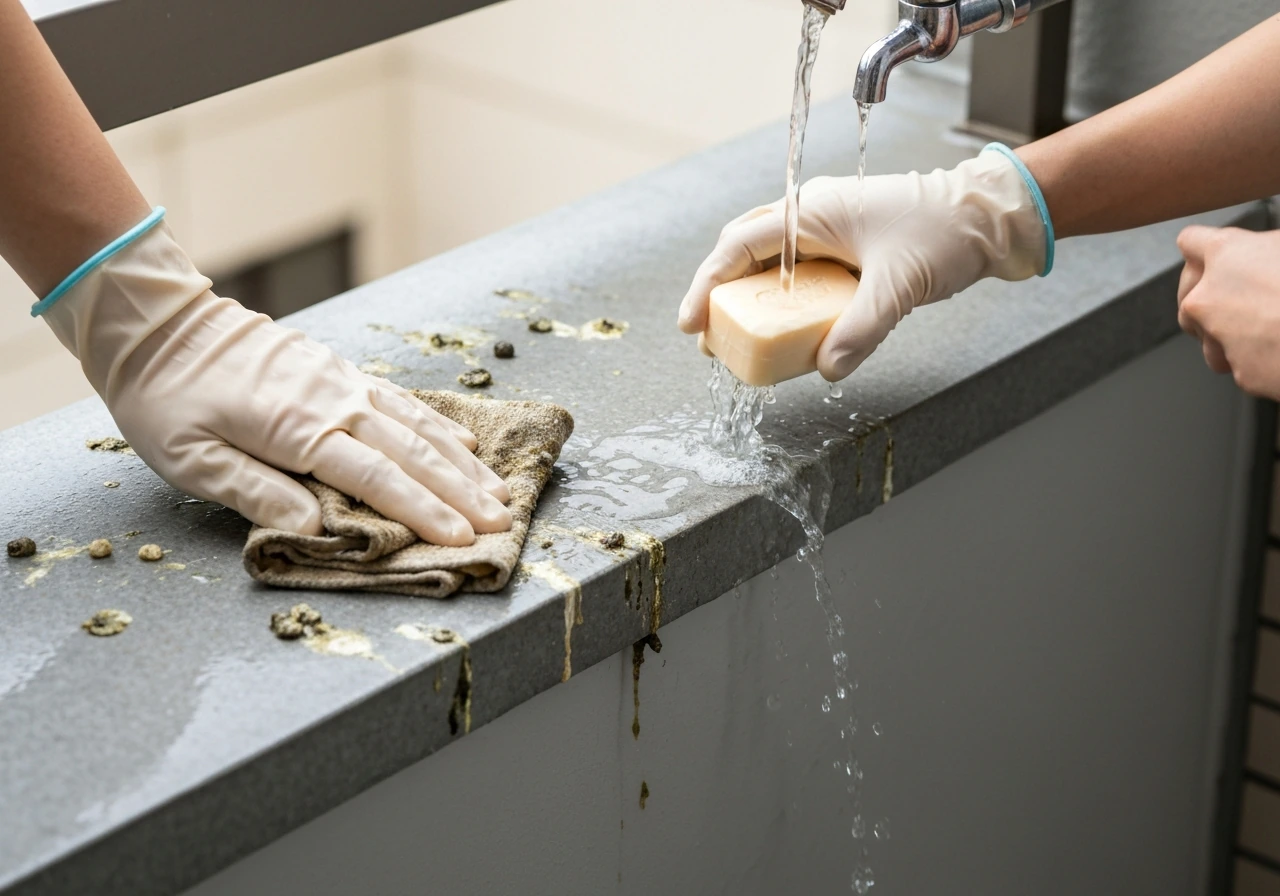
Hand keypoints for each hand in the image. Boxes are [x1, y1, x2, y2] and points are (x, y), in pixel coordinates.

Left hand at [43, 221, 511, 543]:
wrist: (159, 321)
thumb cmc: (165, 397)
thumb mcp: (188, 457)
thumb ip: (253, 490)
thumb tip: (312, 526)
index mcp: (299, 431)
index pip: (377, 479)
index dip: (423, 512)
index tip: (462, 538)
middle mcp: (334, 403)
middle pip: (412, 453)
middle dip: (461, 491)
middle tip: (501, 521)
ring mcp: (341, 382)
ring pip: (417, 425)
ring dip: (461, 462)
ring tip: (497, 489)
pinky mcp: (338, 370)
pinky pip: (401, 400)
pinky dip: (438, 424)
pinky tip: (461, 442)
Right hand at [678, 151, 1047, 380]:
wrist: (987, 216)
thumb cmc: (945, 231)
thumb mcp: (900, 284)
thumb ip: (863, 328)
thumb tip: (828, 369)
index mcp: (812, 211)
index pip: (740, 244)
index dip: (708, 284)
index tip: (692, 323)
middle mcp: (811, 217)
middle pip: (743, 254)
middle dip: (719, 296)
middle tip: (707, 339)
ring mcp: (826, 232)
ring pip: (769, 265)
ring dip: (749, 302)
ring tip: (737, 342)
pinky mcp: (841, 251)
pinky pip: (798, 276)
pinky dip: (782, 303)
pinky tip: (782, 332)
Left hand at [1177, 226, 1279, 399]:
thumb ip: (1270, 248)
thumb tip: (1269, 252)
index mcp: (1226, 254)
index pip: (1193, 241)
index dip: (1206, 248)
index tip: (1211, 255)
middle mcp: (1207, 296)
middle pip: (1189, 295)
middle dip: (1209, 297)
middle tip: (1242, 298)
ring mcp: (1218, 338)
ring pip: (1208, 336)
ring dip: (1229, 333)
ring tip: (1270, 325)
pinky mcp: (1239, 371)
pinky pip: (1240, 364)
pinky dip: (1257, 358)